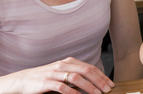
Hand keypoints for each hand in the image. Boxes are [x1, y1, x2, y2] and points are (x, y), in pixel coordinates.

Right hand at [0, 57, 114, 93]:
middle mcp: (63, 65)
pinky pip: (61, 86)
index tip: (109, 84)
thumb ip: (76, 74)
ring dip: (88, 86)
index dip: (101, 76)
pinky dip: (71, 92)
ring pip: (76, 77)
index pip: (90, 67)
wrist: (23, 80)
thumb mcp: (62, 73)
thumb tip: (94, 82)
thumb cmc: (45, 77)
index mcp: (69, 62)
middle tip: (107, 89)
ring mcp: (55, 73)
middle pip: (86, 71)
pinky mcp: (46, 82)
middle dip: (99, 80)